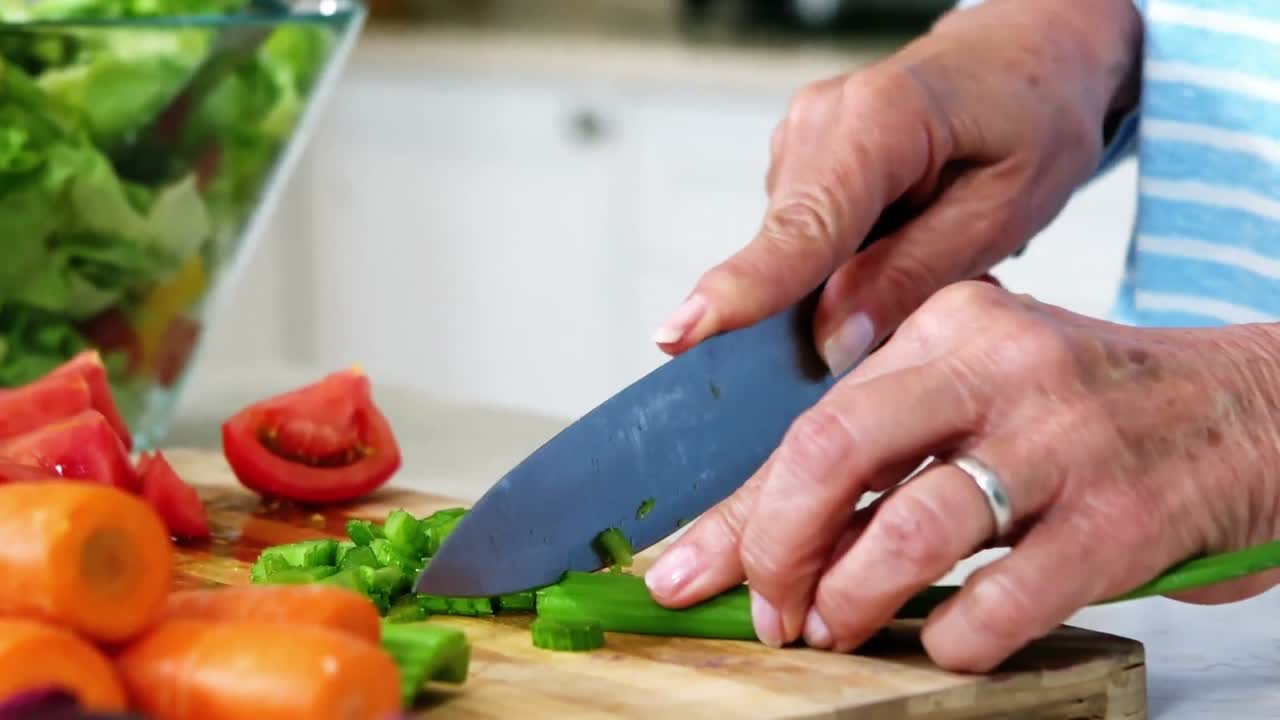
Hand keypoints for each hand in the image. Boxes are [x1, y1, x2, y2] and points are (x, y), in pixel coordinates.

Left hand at [646, 281, 1279, 670]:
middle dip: (773, 547)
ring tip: (834, 629)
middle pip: (832, 452)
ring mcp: (1061, 440)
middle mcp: (995, 366)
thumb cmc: (1091, 416)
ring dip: (850, 599)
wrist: (1255, 414)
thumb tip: (759, 533)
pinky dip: (953, 639)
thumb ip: (882, 449)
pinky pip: (1003, 599)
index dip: (739, 511)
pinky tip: (946, 643)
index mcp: (947, 326)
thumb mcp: (982, 394)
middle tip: (769, 611)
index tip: (687, 569)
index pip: (810, 421)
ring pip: (910, 529)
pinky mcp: (1120, 519)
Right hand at [650, 0, 1141, 374]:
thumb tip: (832, 340)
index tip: (682, 335)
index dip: (745, 289)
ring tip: (921, 255)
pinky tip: (895, 241)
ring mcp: (800, 137)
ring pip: (792, 248)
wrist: (1026, 56)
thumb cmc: (1034, 120)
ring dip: (834, 284)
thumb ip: (916, 273)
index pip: (803, 225)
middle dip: (809, 311)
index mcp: (881, 120)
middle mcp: (820, 121)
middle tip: (876, 342)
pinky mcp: (799, 159)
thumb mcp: (1006, 208)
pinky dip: (835, 262)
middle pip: (787, 246)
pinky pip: (800, 235)